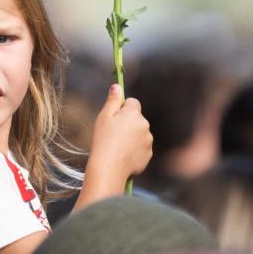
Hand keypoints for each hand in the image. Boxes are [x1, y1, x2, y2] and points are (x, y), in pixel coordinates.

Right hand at [77, 84, 152, 207]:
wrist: (110, 166)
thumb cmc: (104, 139)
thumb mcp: (104, 117)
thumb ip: (112, 100)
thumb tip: (117, 86)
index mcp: (133, 113)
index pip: (133, 102)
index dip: (123, 108)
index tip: (114, 117)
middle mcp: (145, 125)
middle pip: (137, 118)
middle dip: (128, 123)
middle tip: (113, 133)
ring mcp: (148, 140)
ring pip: (140, 133)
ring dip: (132, 136)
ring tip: (117, 146)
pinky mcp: (148, 154)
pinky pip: (142, 147)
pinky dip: (134, 149)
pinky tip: (123, 155)